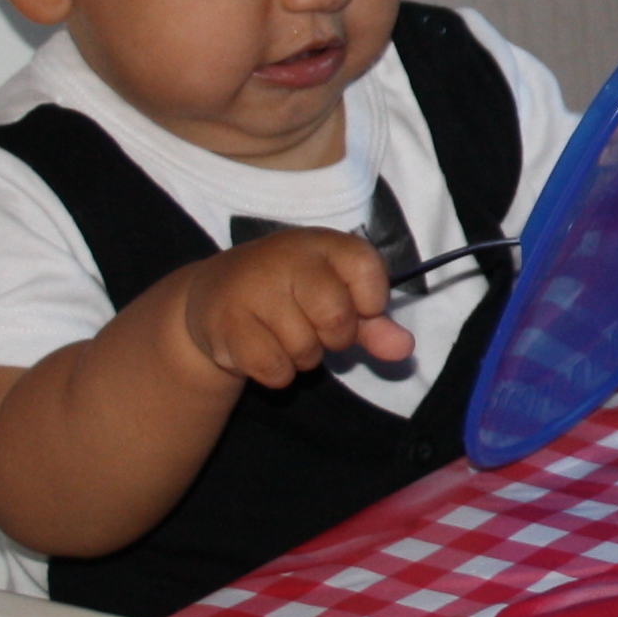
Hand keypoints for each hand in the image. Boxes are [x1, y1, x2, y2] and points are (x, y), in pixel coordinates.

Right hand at [176, 226, 412, 386]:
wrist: (212, 296)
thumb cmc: (289, 295)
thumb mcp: (336, 297)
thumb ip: (375, 323)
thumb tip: (405, 349)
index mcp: (322, 243)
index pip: (368, 268)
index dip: (370, 300)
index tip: (356, 305)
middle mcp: (286, 257)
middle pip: (337, 317)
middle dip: (335, 338)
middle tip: (315, 327)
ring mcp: (252, 288)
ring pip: (305, 349)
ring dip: (302, 357)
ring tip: (282, 334)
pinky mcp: (227, 323)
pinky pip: (275, 369)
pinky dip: (277, 373)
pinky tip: (261, 347)